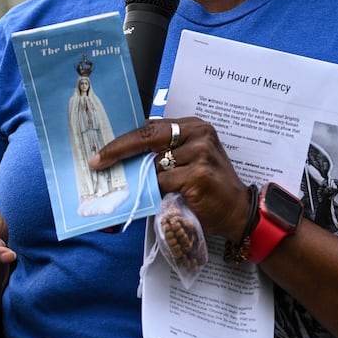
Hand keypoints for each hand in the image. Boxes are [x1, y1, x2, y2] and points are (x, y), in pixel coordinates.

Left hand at [91, 117, 252, 242]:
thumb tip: (124, 161)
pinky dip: (157, 193)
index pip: (150, 127)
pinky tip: (162, 198)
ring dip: (143, 180)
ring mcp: (201, 153)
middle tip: (98, 162)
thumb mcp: (189, 162)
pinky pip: (164, 183)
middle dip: (119, 150)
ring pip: (154, 164)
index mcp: (194, 126)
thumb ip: (164, 154)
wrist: (239, 211)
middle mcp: (199, 133)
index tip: (102, 151)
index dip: (123, 140)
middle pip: (148, 137)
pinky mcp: (199, 174)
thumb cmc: (210, 188)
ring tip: (141, 189)